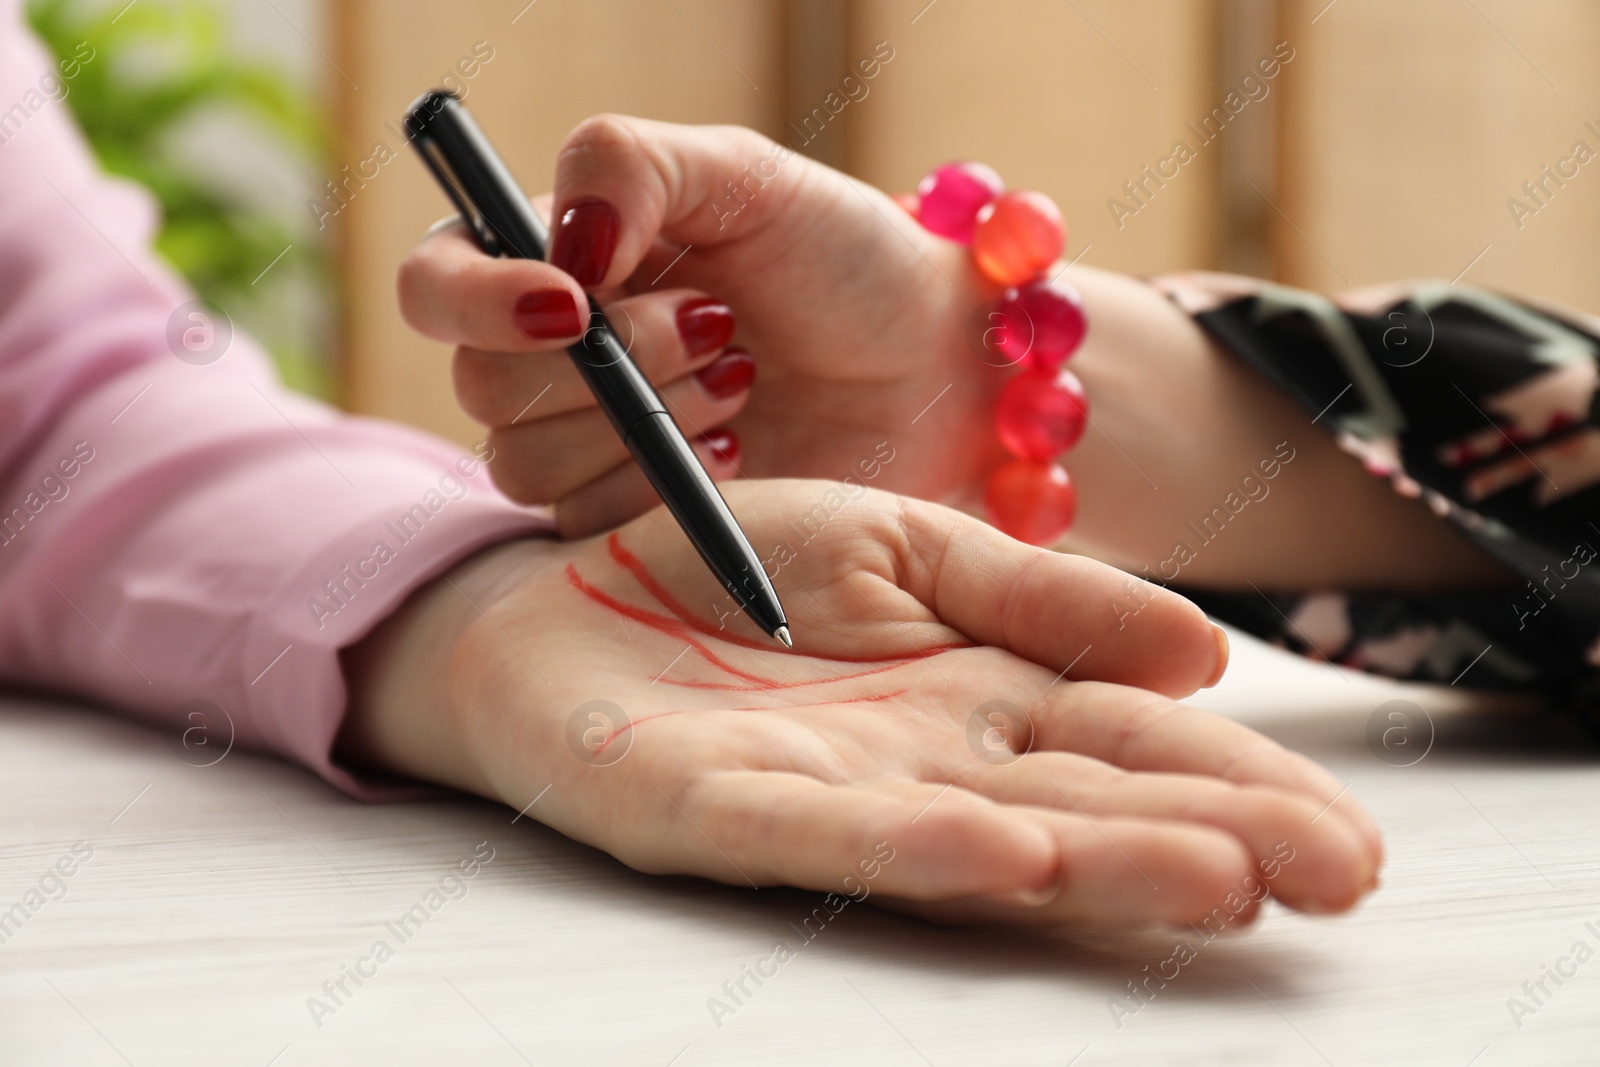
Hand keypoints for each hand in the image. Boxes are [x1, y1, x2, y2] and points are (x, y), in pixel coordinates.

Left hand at [341, 481, 1381, 925]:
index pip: (1128, 743)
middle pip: (1081, 805)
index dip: (1235, 780)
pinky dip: (913, 843)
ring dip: (1098, 860)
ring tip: (1217, 882)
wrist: (561, 594)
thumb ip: (1040, 593)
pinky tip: (1004, 851)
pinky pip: (820, 833)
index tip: (1349, 826)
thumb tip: (1199, 658)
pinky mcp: (711, 810)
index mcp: (974, 697)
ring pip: (979, 837)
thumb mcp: (904, 544)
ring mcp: (821, 796)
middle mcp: (918, 764)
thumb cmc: (735, 573)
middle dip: (1207, 840)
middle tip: (1339, 877)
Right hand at [398, 114, 1003, 537]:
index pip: (434, 286)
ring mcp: (581, 447)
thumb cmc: (839, 258)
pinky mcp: (624, 522)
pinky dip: (667, 487)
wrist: (924, 367)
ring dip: (648, 422)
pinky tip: (741, 452)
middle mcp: (546, 356)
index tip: (575, 302)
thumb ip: (633, 167)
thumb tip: (561, 247)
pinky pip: (588, 525)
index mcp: (550, 259)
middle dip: (613, 361)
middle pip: (482, 386)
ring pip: (529, 464)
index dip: (480, 301)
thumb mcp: (743, 174)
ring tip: (740, 381)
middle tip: (719, 325)